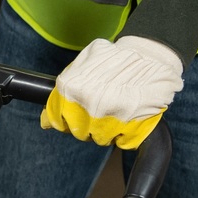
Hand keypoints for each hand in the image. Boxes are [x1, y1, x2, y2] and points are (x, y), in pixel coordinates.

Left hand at [41, 36, 182, 148]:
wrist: (152, 56)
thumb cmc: (117, 57)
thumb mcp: (84, 62)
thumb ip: (64, 89)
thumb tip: (46, 120)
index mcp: (71, 88)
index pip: (56, 120)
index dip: (64, 121)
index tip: (70, 119)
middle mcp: (87, 107)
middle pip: (78, 132)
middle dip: (86, 124)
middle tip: (100, 110)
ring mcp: (109, 120)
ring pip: (100, 139)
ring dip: (107, 129)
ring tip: (117, 110)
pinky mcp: (131, 129)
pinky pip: (122, 142)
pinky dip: (126, 134)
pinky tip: (129, 116)